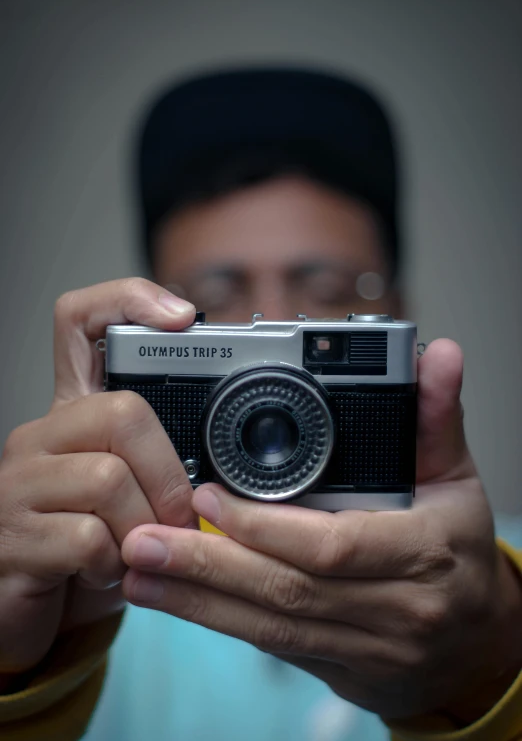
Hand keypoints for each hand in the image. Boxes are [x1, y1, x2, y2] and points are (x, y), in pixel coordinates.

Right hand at [0, 279, 195, 683]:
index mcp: (73, 413)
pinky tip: (108, 573)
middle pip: (122, 412)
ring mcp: (19, 483)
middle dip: (169, 474)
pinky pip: (87, 539)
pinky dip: (115, 565)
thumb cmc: (89, 545)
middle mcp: (41, 434)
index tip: (183, 316)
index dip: (128, 301)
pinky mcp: (12, 537)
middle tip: (179, 516)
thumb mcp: (127, 493)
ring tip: (142, 552)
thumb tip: (229, 462)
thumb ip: (160, 463)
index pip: (81, 321)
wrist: (30, 608)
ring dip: (146, 528)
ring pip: (108, 479)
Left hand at [122, 339, 521, 719]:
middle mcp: (396, 607)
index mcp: (425, 551)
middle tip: (143, 538)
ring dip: (197, 598)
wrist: (475, 646)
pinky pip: (269, 644)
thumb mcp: (456, 477)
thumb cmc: (462, 550)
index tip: (208, 494)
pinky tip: (168, 597)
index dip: (267, 526)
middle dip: (209, 564)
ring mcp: (365, 646)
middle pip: (288, 589)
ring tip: (137, 569)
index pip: (335, 544)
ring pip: (269, 624)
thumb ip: (436, 414)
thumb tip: (436, 353)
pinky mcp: (336, 665)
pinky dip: (215, 619)